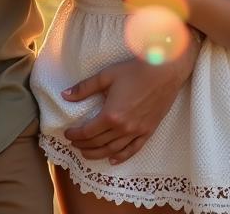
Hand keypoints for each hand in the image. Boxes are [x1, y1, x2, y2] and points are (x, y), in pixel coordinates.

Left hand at [62, 44, 198, 163]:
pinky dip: (121, 157)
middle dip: (83, 145)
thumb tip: (65, 95)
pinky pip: (133, 150)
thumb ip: (85, 88)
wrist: (164, 70)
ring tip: (86, 153)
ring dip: (97, 154)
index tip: (67, 133)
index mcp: (111, 114)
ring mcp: (137, 132)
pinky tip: (112, 159)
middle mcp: (123, 128)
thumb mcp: (107, 75)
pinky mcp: (148, 131)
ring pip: (113, 150)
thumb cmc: (135, 70)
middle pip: (98, 142)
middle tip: (74, 143)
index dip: (75, 134)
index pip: (88, 131)